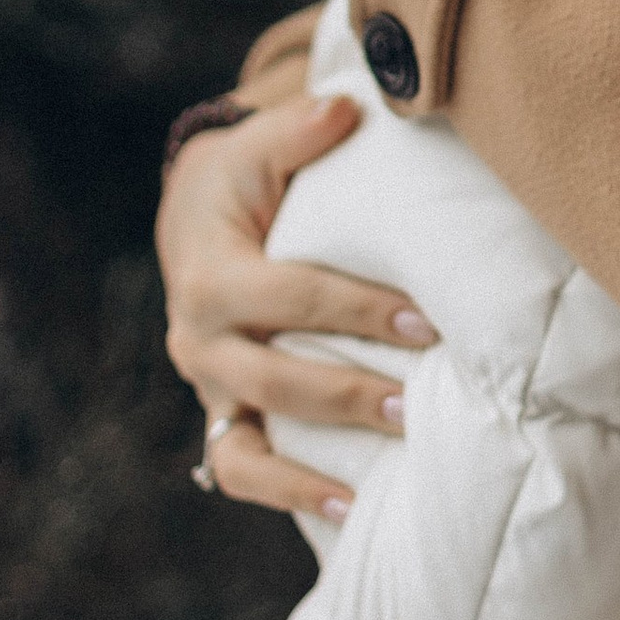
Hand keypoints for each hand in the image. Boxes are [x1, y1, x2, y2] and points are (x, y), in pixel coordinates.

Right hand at [157, 91, 436, 521]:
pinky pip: (242, 470)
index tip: (427, 323)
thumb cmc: (242, 180)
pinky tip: (348, 509)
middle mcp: (201, 339)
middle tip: (420, 403)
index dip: (358, 311)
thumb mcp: (257, 146)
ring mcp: (209, 386)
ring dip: (313, 465)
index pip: (291, 298)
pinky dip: (288, 494)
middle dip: (347, 393)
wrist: (192, 217)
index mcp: (212, 275)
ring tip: (383, 472)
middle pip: (273, 379)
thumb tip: (347, 110)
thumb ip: (299, 130)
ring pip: (250, 442)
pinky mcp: (221, 413)